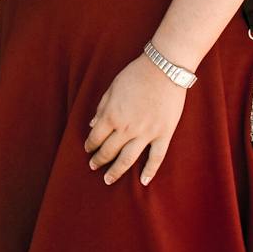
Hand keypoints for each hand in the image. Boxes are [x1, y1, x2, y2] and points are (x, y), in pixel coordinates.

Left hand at [84, 55, 187, 185]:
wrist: (164, 69)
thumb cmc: (136, 74)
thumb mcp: (112, 88)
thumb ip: (102, 108)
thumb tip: (93, 125)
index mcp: (112, 115)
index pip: (96, 137)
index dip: (90, 145)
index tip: (88, 150)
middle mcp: (126, 128)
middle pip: (109, 151)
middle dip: (99, 160)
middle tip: (93, 166)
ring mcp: (146, 133)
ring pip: (127, 159)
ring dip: (115, 171)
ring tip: (108, 180)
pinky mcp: (163, 134)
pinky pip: (156, 158)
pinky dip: (149, 171)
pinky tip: (143, 182)